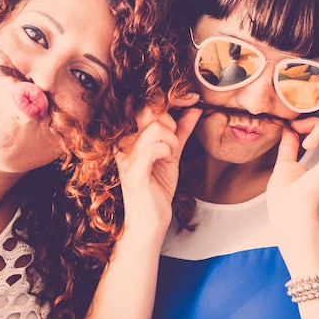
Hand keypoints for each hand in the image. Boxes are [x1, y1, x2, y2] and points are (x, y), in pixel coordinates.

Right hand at [116, 94, 200, 241]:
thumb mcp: (172, 153)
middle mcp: (124, 143)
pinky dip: (167, 151)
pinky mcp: (134, 171)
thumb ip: (182, 130)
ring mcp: (126, 157)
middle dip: (172, 123)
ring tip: (171, 155)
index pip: (146, 104)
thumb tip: (194, 108)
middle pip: (150, 111)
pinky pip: (154, 148)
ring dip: (172, 140)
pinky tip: (167, 161)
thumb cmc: (158, 189)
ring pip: (156, 128)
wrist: (151, 221)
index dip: (171, 98)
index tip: (191, 99)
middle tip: (175, 144)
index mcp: (130, 137)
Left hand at [266, 117, 318, 232]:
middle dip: (315, 122)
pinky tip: (312, 142)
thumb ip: (289, 146)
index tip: (292, 128)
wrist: (291, 215)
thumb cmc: (286, 201)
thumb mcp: (285, 165)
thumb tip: (288, 128)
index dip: (311, 126)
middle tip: (296, 128)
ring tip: (305, 142)